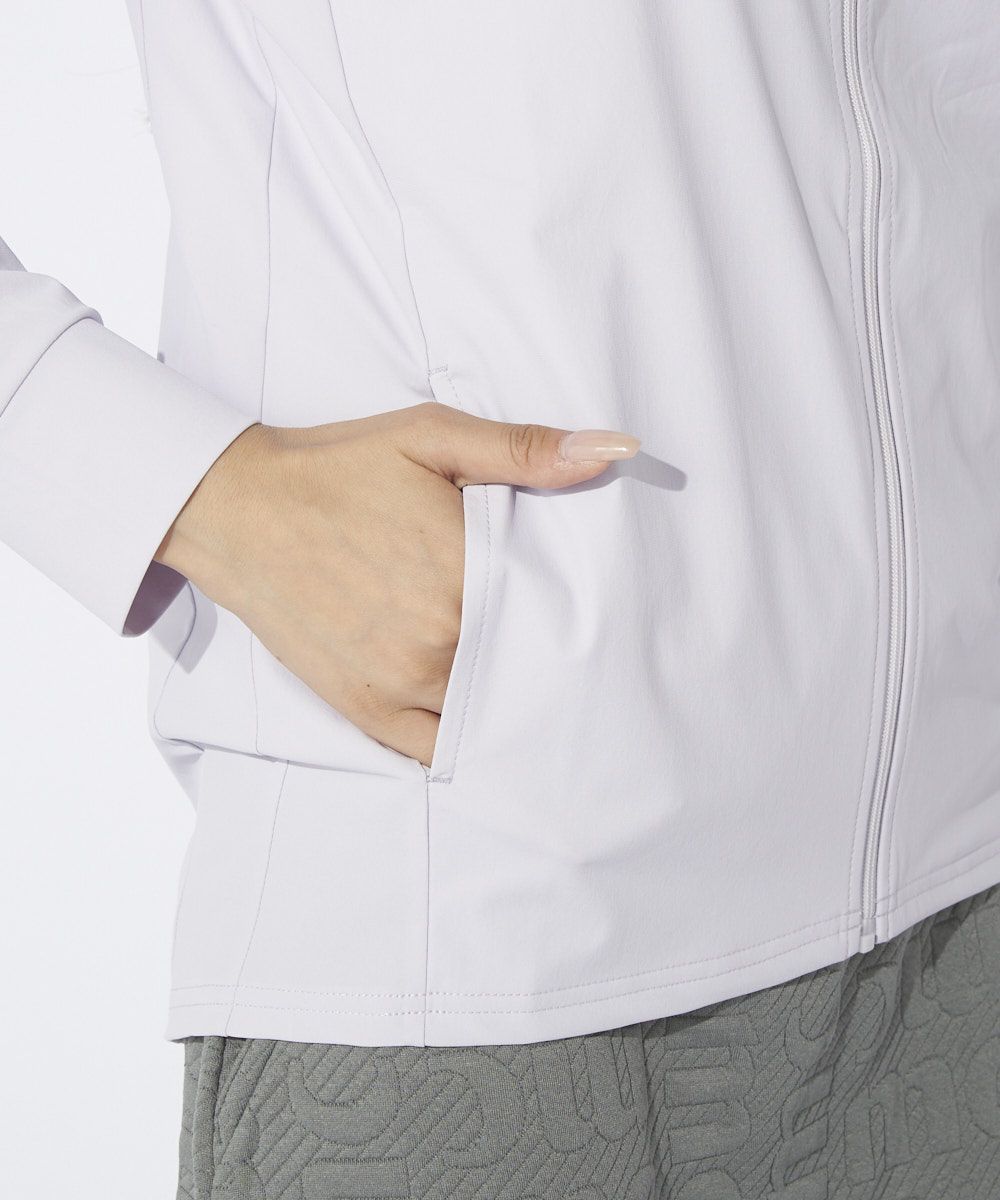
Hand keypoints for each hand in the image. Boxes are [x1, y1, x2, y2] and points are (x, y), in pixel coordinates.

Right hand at [154, 402, 639, 766]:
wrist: (234, 507)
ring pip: (490, 715)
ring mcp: (400, 683)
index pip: (554, 613)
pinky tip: (489, 729)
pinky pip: (436, 750)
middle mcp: (438, 641)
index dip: (578, 614)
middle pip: (527, 669)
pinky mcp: (365, 709)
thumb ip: (523, 449)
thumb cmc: (335, 468)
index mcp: (462, 574)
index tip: (596, 611)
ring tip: (541, 691)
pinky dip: (466, 743)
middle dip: (550, 660)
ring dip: (515, 705)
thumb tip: (615, 449)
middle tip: (575, 653)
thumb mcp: (430, 437)